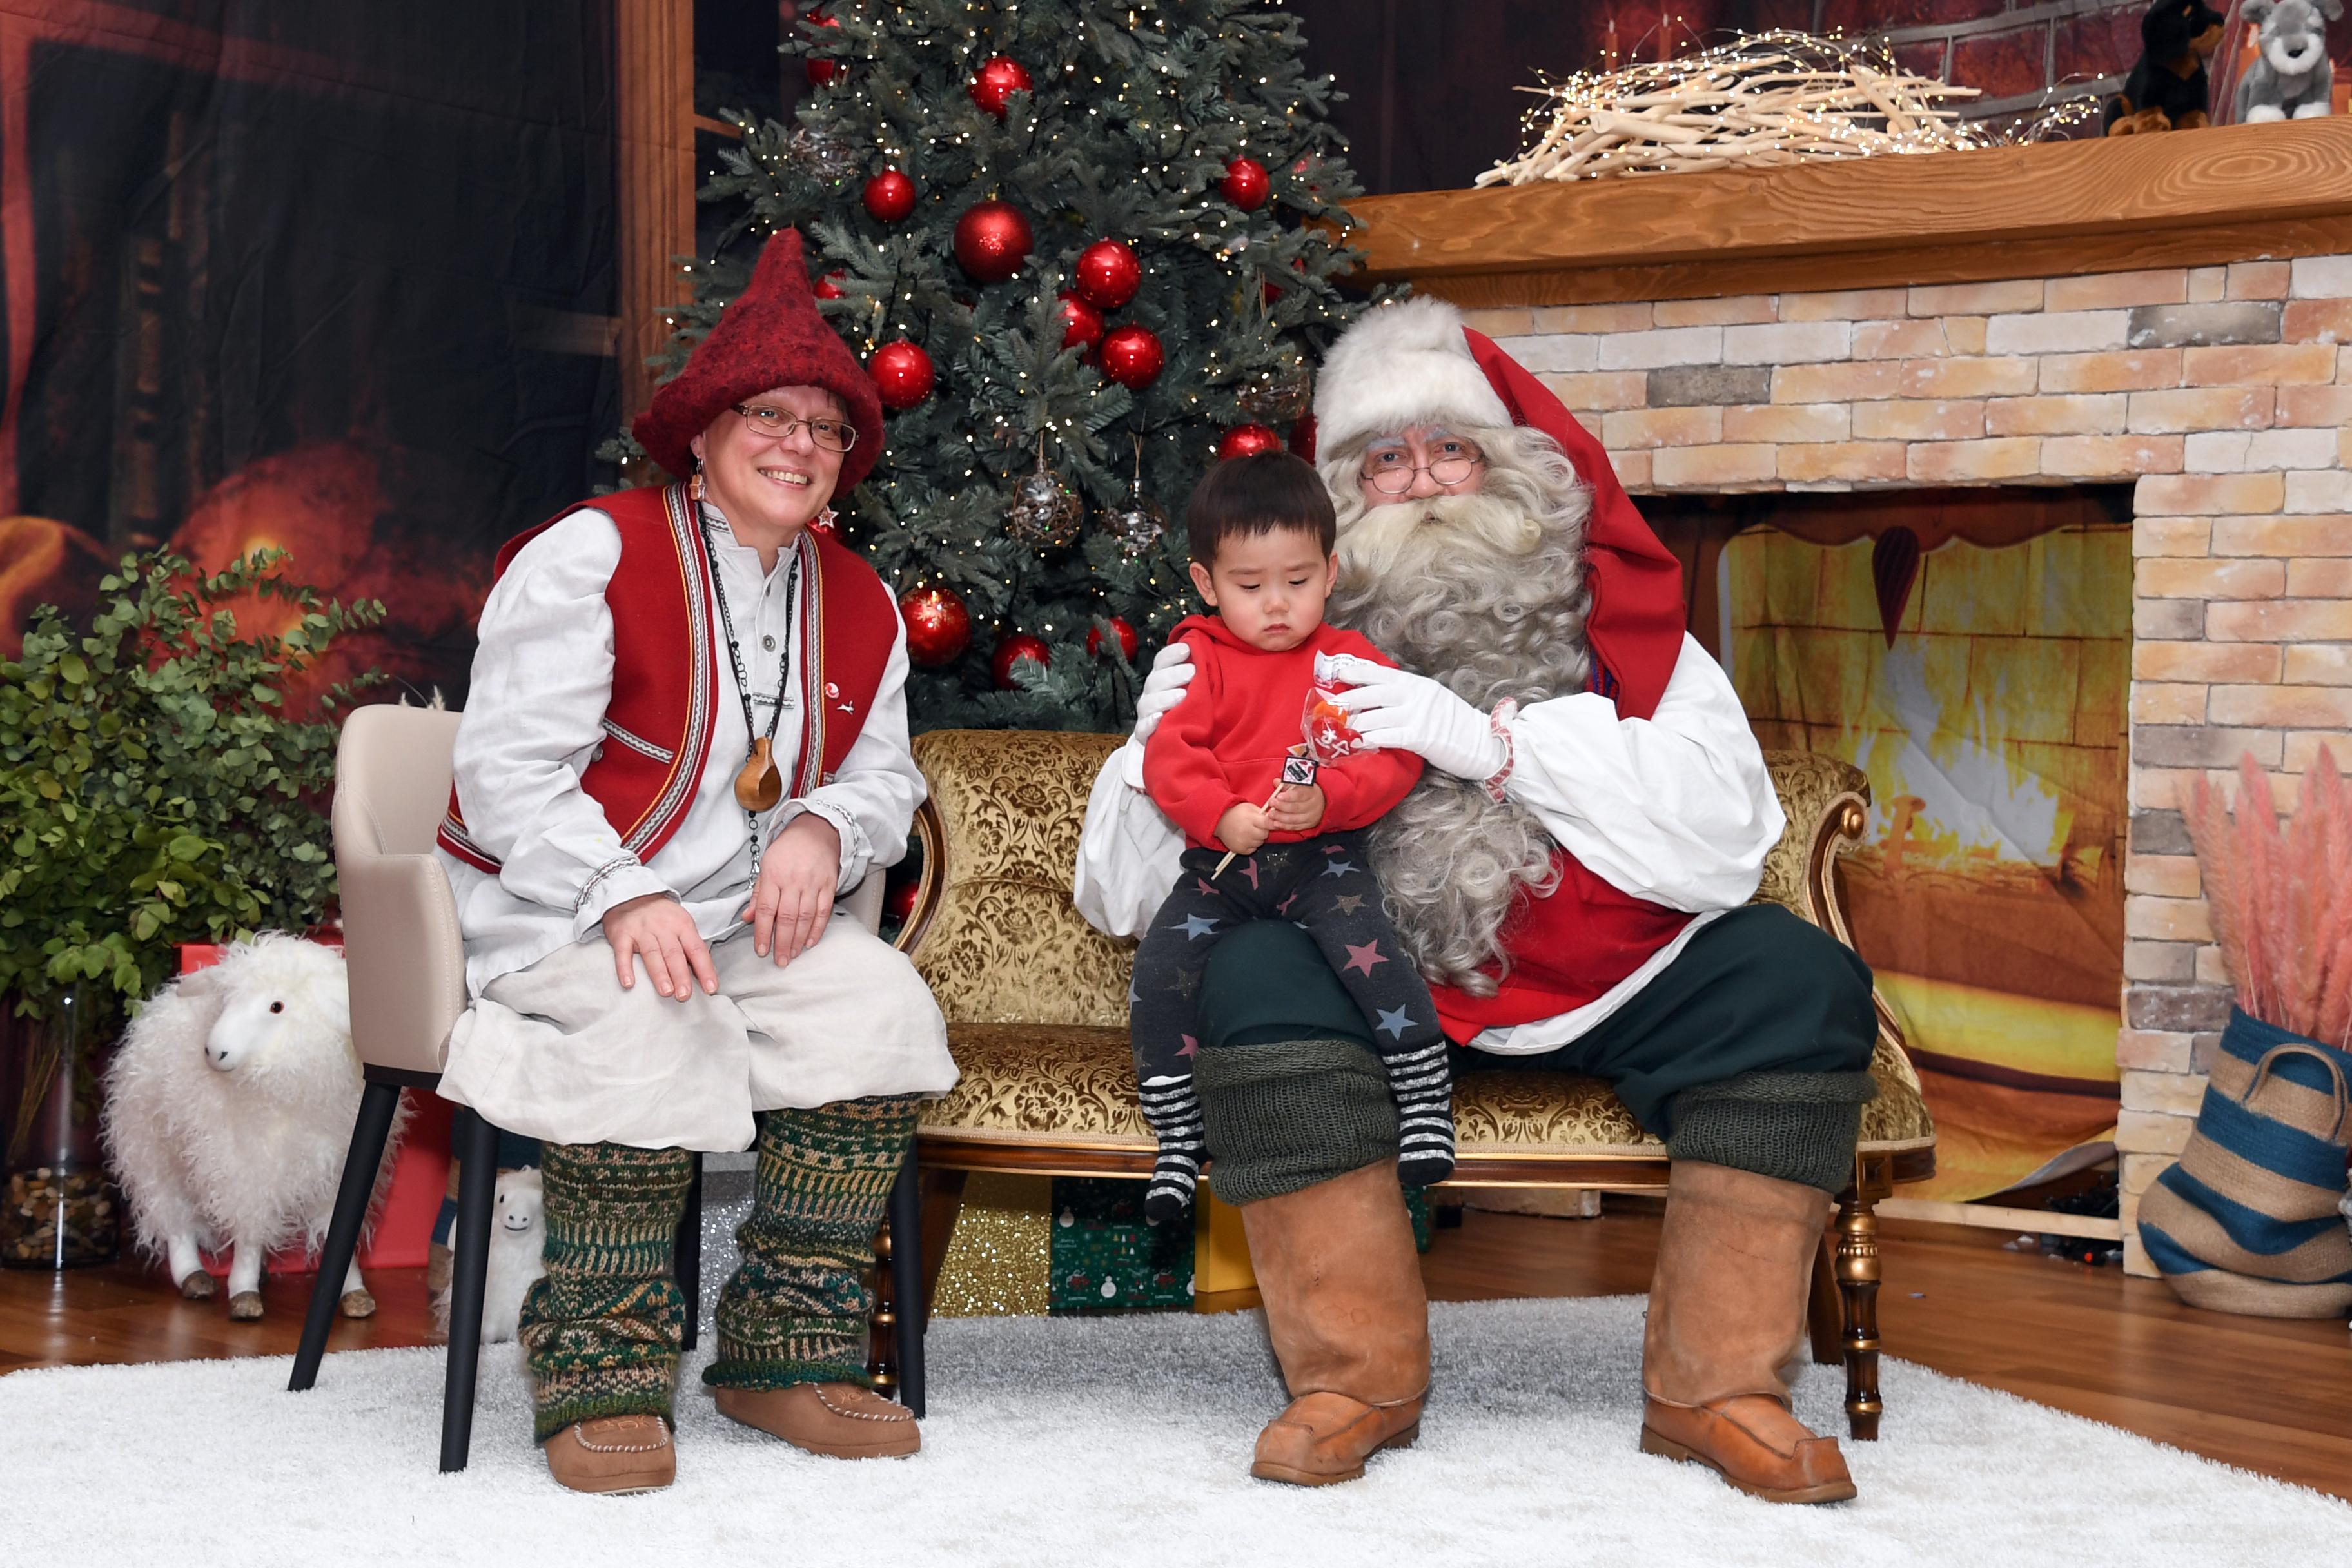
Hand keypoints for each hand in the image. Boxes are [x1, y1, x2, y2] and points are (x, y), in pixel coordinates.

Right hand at [605, 893, 715, 999]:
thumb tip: (704, 977)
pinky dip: (625, 968)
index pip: (696, 949)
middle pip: (674, 953)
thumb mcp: (681, 924)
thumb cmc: (661, 916)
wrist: (631, 893)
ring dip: (659, 974)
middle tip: (684, 995)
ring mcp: (641, 930)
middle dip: (681, 975)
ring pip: (652, 954)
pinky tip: (629, 983)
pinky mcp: (621, 934)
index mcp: (683, 925)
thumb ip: (690, 948)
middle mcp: (663, 927)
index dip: (705, 969)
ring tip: (666, 992)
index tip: (711, 989)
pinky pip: (623, 953)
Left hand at [751, 812, 841, 965]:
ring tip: (792, 955)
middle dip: (782, 943)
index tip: (761, 951)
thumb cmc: (787, 850)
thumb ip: (758, 894)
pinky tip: (810, 942)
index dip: (763, 933)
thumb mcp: (765, 867)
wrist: (816, 831)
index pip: (766, 909)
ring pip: (805, 917)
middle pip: (786, 917)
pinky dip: (817, 929)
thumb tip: (747, 919)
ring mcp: (813, 884)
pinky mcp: (829, 886)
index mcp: (774, 876)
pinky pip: (823, 912)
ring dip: (798, 940)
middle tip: (779, 961)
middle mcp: (793, 881)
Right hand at [1129, 642, 1195, 746]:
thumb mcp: (1191, 690)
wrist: (1168, 740)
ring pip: (1148, 703)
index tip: (1187, 648)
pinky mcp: (1144, 734)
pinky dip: (1150, 723)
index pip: (1161, 662)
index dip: (1171, 654)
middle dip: (1173, 674)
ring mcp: (1146, 714)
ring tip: (1182, 695)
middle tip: (1192, 671)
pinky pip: (1143, 728)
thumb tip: (1210, 653)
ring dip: (1164, 698)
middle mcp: (1151, 694)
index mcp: (1161, 679)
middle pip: (1155, 680)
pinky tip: (1159, 717)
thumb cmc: (1184, 710)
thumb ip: (1197, 674)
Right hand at [1215, 802, 1270, 855]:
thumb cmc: (1235, 813)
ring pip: (1260, 842)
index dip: (1273, 823)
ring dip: (1257, 838)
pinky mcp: (1240, 849)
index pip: (1267, 823)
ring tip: (1249, 831)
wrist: (1219, 821)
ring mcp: (1243, 841)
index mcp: (1249, 818)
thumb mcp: (1249, 807)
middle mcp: (1246, 831)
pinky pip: (1253, 849)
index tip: (1275, 823)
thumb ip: (1262, 812)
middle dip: (1263, 830)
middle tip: (1256, 826)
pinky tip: (1245, 837)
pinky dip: (1251, 844)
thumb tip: (1275, 817)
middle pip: (1265, 834)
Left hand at [1264, 782, 1325, 834]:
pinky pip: (1295, 826)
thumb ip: (1287, 784)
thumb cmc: (1306, 792)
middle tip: (1271, 803)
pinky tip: (1276, 823)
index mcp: (1312, 792)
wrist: (1321, 803)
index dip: (1289, 796)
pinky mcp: (1308, 825)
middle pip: (1297, 807)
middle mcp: (1314, 805)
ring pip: (1295, 819)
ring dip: (1281, 817)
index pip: (1300, 794)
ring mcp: (1312, 816)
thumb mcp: (1299, 785)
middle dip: (1282, 806)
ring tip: (1271, 814)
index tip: (1278, 796)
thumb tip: (1276, 782)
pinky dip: (1284, 826)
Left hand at [1318, 653, 1505, 782]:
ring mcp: (1418, 715)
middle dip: (1349, 698)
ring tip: (1342, 728)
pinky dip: (1371, 738)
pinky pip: (1388, 736)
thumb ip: (1410, 694)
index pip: (1382, 673)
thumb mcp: (1433, 698)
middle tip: (1332, 704)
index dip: (1359, 672)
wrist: (1484, 742)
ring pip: (1376, 716)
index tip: (1339, 672)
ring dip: (1356, 723)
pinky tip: (1360, 742)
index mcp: (1418, 683)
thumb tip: (1380, 695)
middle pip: (1373, 693)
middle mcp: (1416, 695)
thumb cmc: (1456, 723)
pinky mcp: (1420, 737)